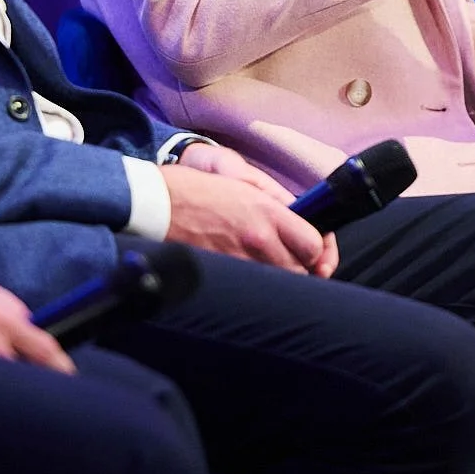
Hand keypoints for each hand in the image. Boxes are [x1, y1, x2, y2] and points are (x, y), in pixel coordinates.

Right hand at [160, 163, 336, 277]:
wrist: (155, 204)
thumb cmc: (196, 189)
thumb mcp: (242, 183)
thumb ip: (275, 203)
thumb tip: (299, 218)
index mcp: (268, 211)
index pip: (314, 244)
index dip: (318, 252)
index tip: (315, 253)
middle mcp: (259, 238)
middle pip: (300, 271)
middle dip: (300, 270)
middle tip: (292, 264)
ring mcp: (240, 260)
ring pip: (277, 284)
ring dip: (277, 280)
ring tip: (268, 271)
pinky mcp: (222, 275)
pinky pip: (251, 290)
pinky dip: (253, 288)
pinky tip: (245, 280)